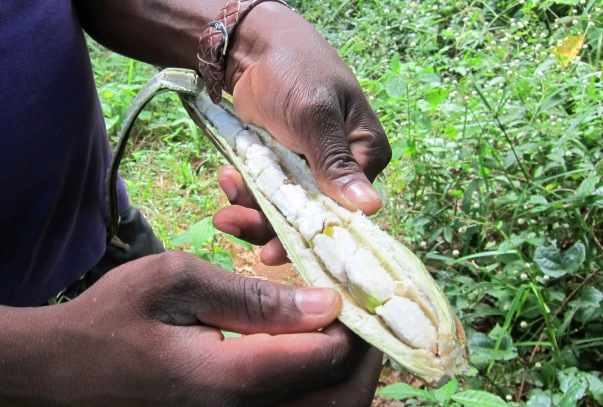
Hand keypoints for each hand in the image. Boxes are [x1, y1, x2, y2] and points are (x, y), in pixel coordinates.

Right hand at [16, 252, 380, 405]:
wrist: (66, 369)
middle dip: (363, 358)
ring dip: (345, 375)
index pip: (325, 358)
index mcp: (229, 379)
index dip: (353, 323)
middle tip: (362, 317)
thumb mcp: (176, 283)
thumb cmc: (114, 318)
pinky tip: (307, 353)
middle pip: (340, 401)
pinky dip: (318, 388)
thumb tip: (324, 304)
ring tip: (343, 332)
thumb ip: (253, 297)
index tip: (352, 290)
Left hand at [226, 3, 390, 215]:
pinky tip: (226, 180)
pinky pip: (264, 194)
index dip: (315, 233)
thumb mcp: (315, 114)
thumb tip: (371, 208)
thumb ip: (336, 162)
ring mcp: (308, 172)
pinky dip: (244, 194)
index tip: (279, 248)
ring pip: (284, 211)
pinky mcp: (280, 169)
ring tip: (222, 213)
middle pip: (312, 217)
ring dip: (251, 213)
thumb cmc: (295, 71)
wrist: (255, 49)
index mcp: (365, 156)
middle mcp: (341, 170)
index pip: (349, 210)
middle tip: (232, 225)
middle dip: (271, 226)